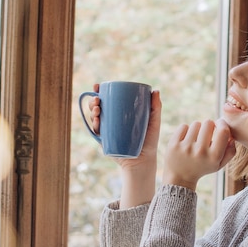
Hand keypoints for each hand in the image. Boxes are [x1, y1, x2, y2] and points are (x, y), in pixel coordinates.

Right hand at [88, 83, 161, 207]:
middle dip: (93, 100)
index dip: (100, 91)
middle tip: (98, 99)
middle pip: (98, 107)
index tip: (98, 85)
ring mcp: (107, 131)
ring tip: (97, 109)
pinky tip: (96, 120)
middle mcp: (112, 120)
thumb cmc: (149, 141)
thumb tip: (156, 90)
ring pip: (95, 117)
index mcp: (121, 113)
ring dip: (91, 111)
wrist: (143, 161)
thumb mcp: (154, 122)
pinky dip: (94, 125)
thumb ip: (156, 107)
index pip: (108, 99)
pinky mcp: (105, 141)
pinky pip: (96, 132)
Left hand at [162, 118, 235, 189]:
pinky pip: (183, 126)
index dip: (222, 124)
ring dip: (197, 129)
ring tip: (195, 139)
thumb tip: (231, 136)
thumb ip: (230, 151)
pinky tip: (185, 140)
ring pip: (196, 124)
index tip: (219, 125)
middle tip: (206, 134)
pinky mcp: (173, 144)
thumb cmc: (202, 167)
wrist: (180, 178)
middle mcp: (200, 152)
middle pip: (209, 123)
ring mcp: (185, 148)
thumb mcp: (219, 164)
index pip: (223, 131)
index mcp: (214, 157)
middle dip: (209, 126)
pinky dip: (185, 130)